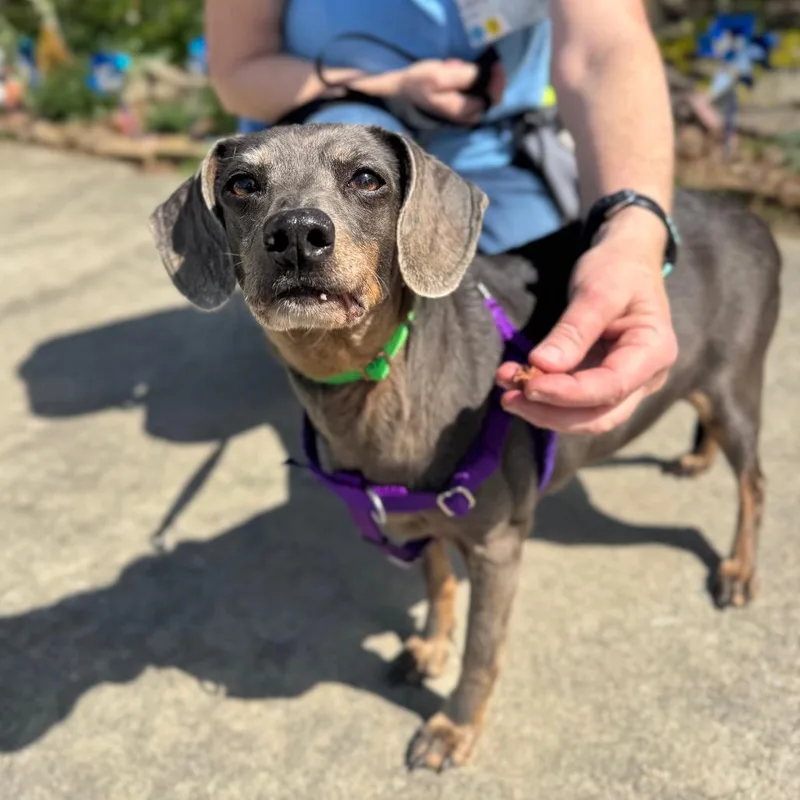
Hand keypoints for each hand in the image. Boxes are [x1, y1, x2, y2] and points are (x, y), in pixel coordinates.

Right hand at [392, 58, 503, 124]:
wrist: (401, 93)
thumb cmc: (419, 83)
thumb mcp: (440, 76)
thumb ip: (464, 77)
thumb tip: (486, 75)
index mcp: (465, 111)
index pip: (492, 98)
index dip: (497, 80)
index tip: (496, 63)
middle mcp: (468, 117)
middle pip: (490, 97)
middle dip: (483, 77)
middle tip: (466, 65)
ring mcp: (464, 114)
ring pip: (481, 93)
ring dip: (474, 77)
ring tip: (454, 67)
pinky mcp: (460, 109)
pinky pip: (473, 93)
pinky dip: (468, 80)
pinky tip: (452, 72)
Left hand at [497, 209, 678, 434]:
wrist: (626, 258)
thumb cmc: (618, 269)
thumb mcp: (597, 291)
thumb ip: (573, 330)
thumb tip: (542, 365)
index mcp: (654, 352)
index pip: (611, 388)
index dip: (568, 394)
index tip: (529, 386)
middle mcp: (645, 378)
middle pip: (599, 416)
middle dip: (551, 413)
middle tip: (508, 398)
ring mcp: (625, 385)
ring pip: (584, 417)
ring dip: (542, 411)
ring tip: (505, 391)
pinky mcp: (601, 384)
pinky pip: (573, 403)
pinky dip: (543, 399)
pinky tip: (514, 383)